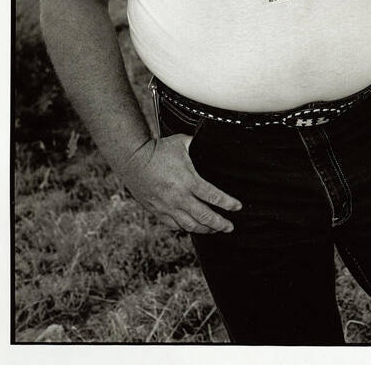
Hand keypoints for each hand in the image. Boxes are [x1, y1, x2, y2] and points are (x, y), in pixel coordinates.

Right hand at [119, 135, 241, 232]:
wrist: (132, 159)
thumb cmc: (159, 148)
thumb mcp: (182, 142)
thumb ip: (199, 145)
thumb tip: (214, 140)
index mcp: (188, 180)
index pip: (213, 197)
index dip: (228, 204)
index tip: (238, 207)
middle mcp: (178, 197)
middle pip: (204, 216)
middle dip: (220, 223)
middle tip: (230, 227)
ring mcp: (166, 206)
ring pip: (190, 225)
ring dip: (205, 229)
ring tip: (215, 230)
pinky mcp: (156, 210)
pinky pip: (174, 225)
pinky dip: (186, 227)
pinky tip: (194, 227)